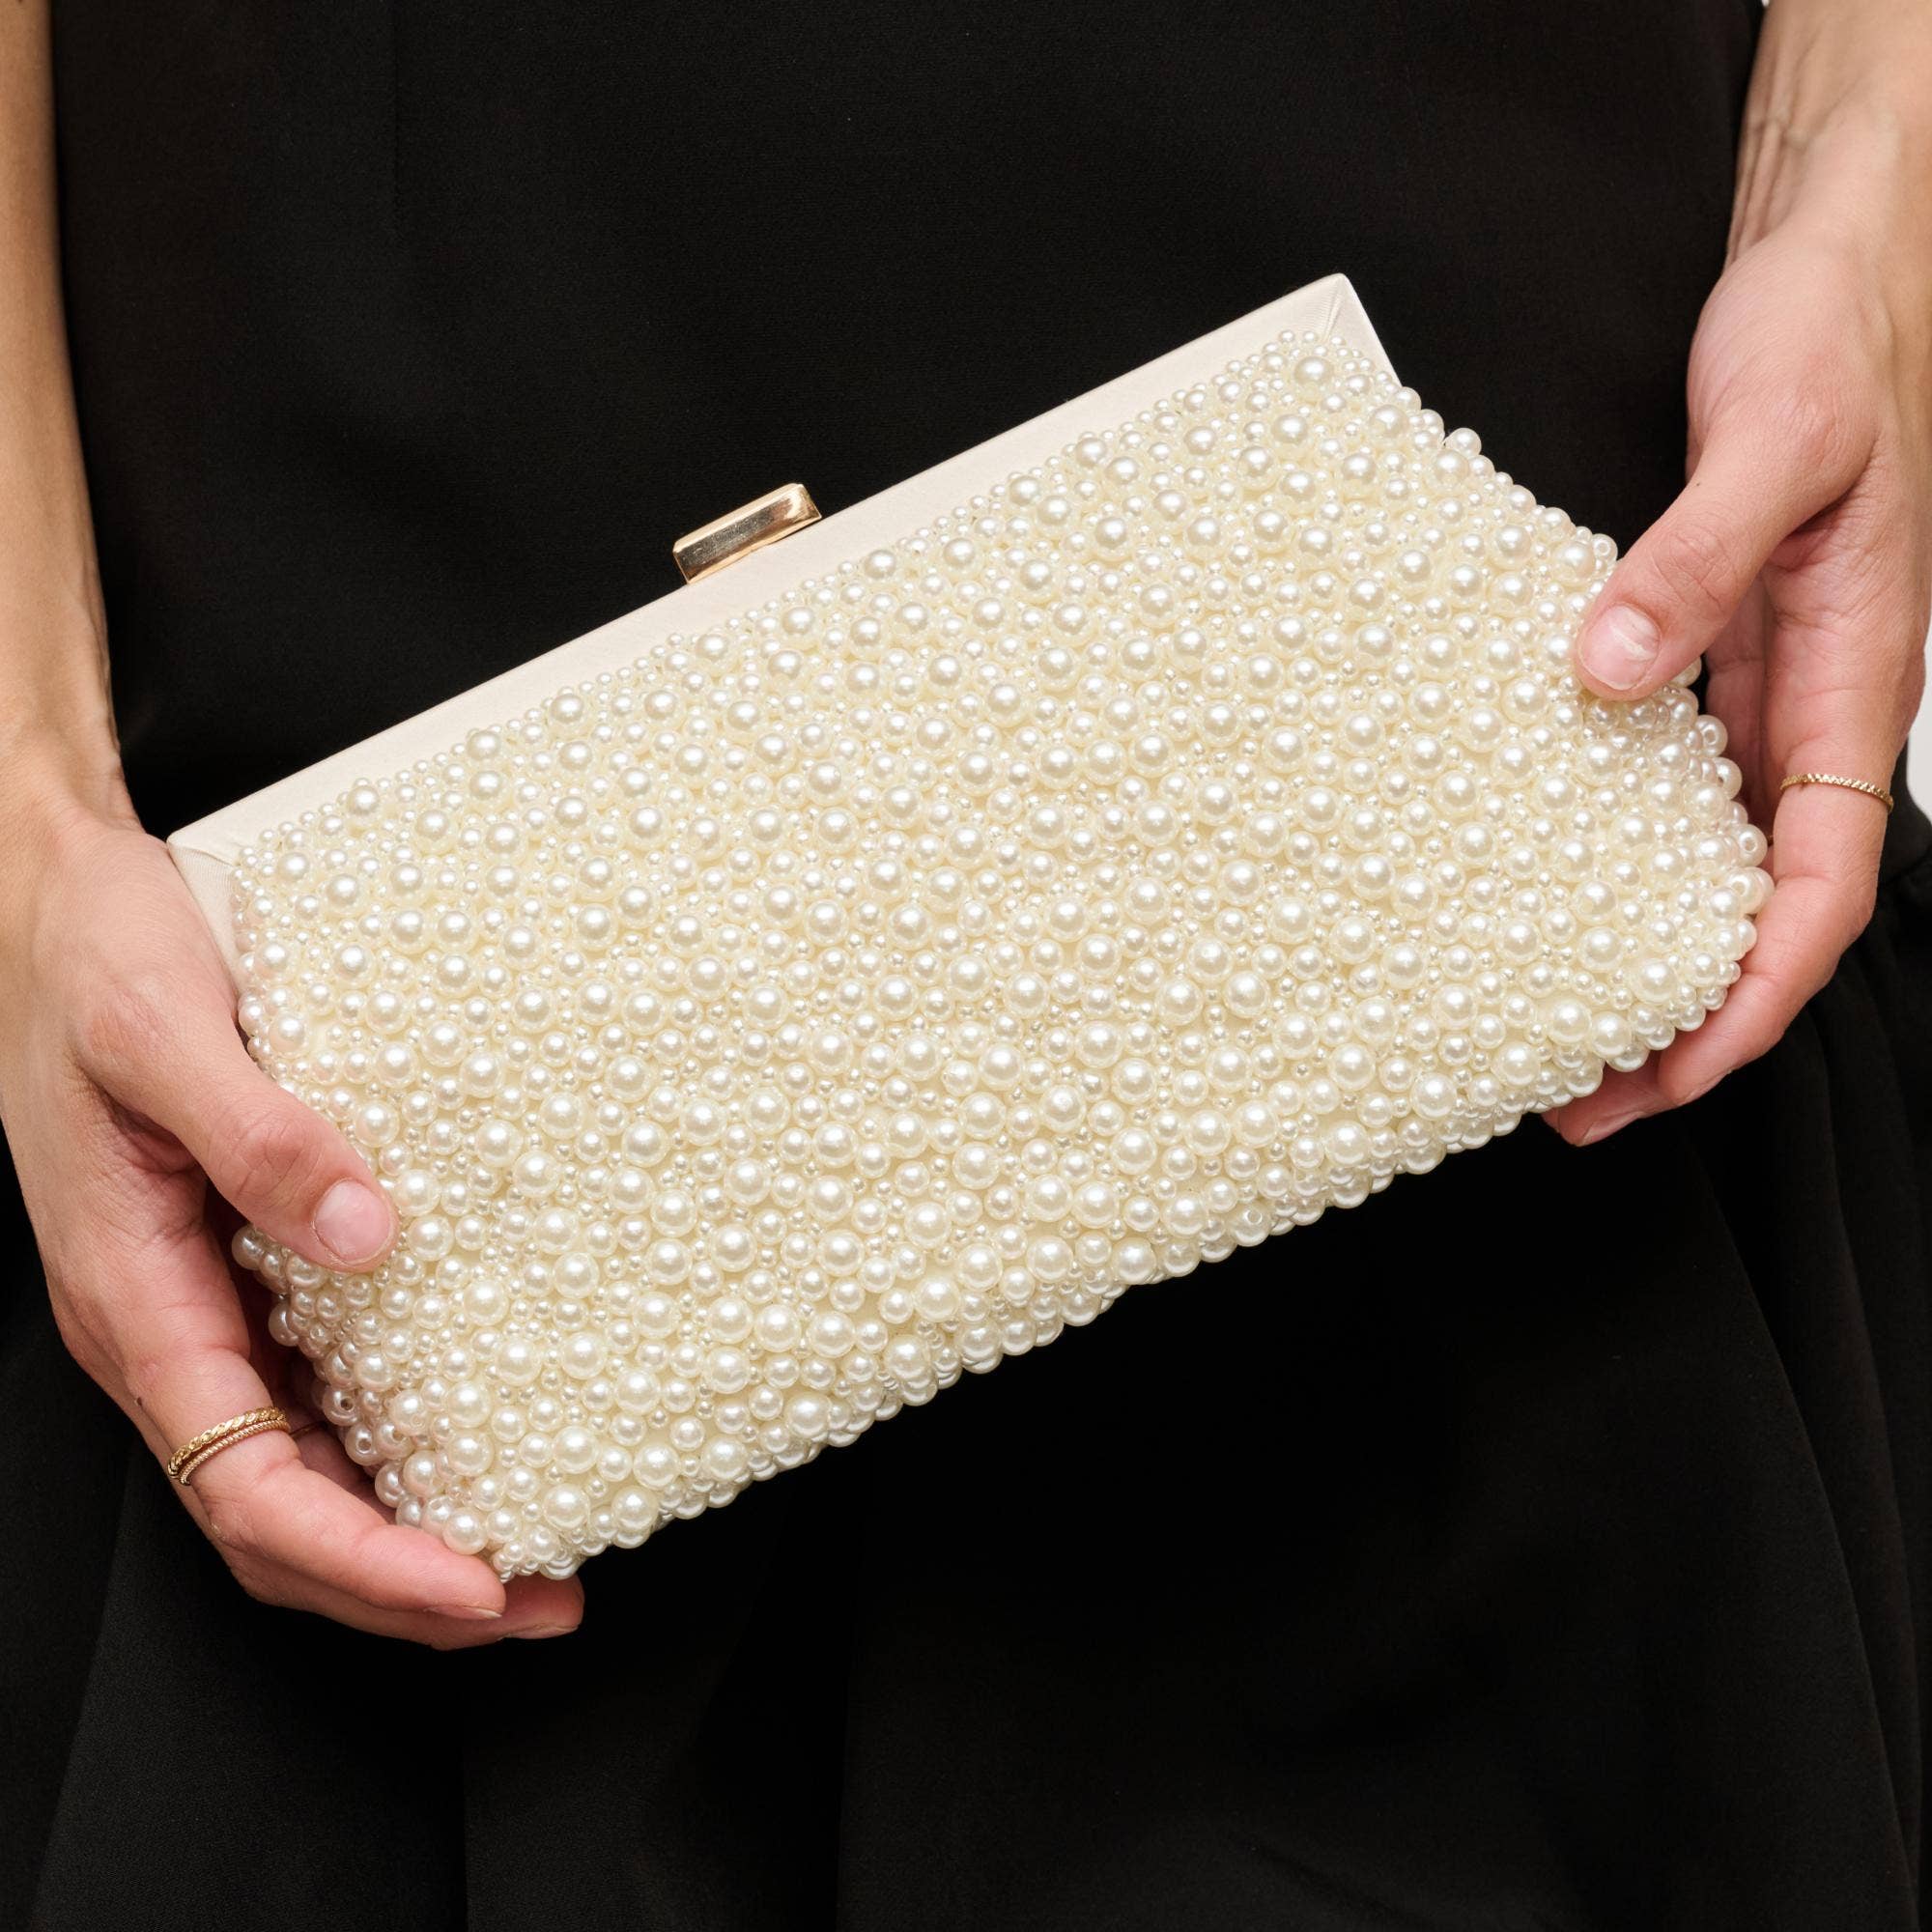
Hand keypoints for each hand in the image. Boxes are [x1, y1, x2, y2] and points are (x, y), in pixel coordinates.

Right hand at [0, 791, 583, 1642]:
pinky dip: (389, 1447)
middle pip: (278, 1515)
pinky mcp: (238, 1267)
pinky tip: (469, 1438)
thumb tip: (368, 1233)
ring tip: (527, 1552)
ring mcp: (202, 1306)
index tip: (470, 1589)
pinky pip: (314, 1391)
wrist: (56, 910)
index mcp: (133, 1300)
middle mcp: (168, 1326)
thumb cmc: (90, 964)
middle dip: (400, 1583)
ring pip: (299, 1469)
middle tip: (538, 1601)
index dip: (359, 1558)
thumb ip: (255, 1137)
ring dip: (404, 1530)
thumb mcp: (160, 1032)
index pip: (246, 1489)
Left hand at [1554, 43, 1931, 1143]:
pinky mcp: (1697, 657)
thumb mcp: (1775, 437)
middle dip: (1682, 1019)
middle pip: (1756, 911)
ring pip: (1702, 867)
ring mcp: (1748, 693)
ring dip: (1635, 954)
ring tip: (1542, 1026)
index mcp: (1849, 687)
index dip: (1757, 997)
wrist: (1831, 273)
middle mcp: (1800, 712)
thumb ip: (1696, 558)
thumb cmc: (1830, 342)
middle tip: (1578, 1097)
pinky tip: (1531, 886)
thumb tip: (1607, 673)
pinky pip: (1658, 789)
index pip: (1822, 890)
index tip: (1676, 1070)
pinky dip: (1605, 857)